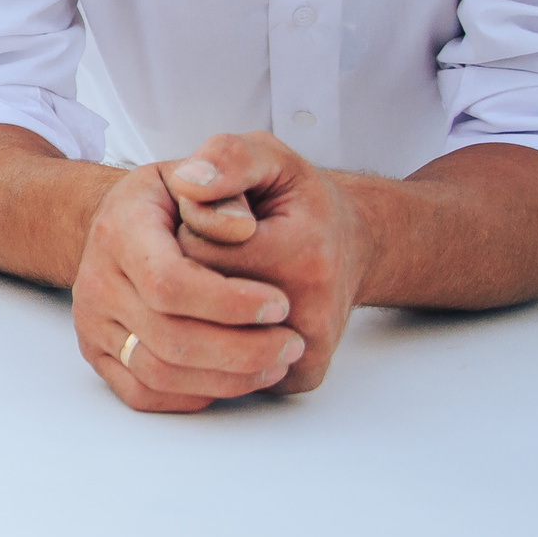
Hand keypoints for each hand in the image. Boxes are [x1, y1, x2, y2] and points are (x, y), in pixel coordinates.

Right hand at [71, 161, 303, 412]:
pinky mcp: (97, 352)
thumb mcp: (203, 168)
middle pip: (169, 338)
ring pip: (158, 373)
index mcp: (120, 229)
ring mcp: (91, 321)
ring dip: (226, 379)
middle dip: (241, 349)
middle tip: (292, 343)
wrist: (124, 220)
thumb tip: (242, 227)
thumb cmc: (172, 198)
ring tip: (274, 362)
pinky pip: (142, 393)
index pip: (170, 283)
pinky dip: (193, 395)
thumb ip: (229, 172)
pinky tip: (234, 378)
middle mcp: (95, 279)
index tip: (281, 304)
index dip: (231, 303)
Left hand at [162, 133, 373, 394]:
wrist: (347, 247)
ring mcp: (304, 356)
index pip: (192, 254)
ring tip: (232, 276)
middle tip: (224, 248)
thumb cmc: (299, 201)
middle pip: (192, 301)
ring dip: (200, 307)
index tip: (218, 217)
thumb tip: (189, 183)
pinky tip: (239, 309)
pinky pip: (222, 367)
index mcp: (301, 257)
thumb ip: (228, 157)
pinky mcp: (297, 379)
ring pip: (205, 339)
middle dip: (191, 268)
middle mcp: (310, 317)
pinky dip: (217, 337)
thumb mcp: (269, 157)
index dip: (191, 229)